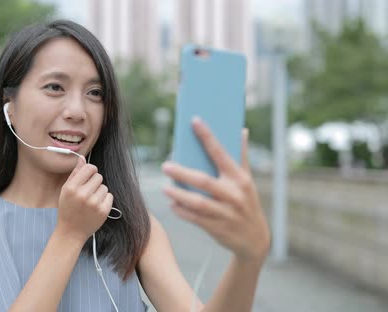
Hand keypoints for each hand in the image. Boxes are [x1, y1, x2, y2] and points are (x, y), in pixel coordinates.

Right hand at [56, 156, 112, 243]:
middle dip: (94, 182)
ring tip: (90, 201)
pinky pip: (109, 196)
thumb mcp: (66, 190)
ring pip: (104, 187)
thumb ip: (75, 173)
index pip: (89, 168)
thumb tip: (83, 158)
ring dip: (99, 192)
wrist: (71, 232)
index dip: (90, 171)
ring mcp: (94, 203)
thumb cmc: (68, 209)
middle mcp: (82, 195)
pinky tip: (96, 207)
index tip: (88, 176)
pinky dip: (104, 200)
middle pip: (98, 176)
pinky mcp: (103, 211)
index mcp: (71, 188)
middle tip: (87, 192)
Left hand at [162, 117, 270, 263]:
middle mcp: (234, 194)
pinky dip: (182, 212)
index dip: (207, 136)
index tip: (194, 121)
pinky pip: (195, 218)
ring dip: (178, 195)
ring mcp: (226, 213)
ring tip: (165, 188)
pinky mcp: (217, 228)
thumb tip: (241, 130)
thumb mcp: (247, 181)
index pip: (221, 153)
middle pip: (204, 181)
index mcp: (240, 178)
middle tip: (165, 165)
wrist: (255, 240)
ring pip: (197, 202)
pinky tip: (172, 205)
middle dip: (182, 173)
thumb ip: (241, 156)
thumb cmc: (247, 203)